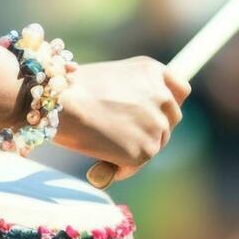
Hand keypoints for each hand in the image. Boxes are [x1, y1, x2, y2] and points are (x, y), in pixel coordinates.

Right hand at [54, 57, 189, 182]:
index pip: (180, 91)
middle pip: (171, 121)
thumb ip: (132, 92)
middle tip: (122, 137)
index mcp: (153, 71)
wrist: (58, 101)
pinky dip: (120, 167)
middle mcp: (162, 96)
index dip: (168, 105)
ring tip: (101, 144)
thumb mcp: (110, 77)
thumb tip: (135, 123)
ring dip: (133, 149)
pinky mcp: (147, 150)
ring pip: (155, 145)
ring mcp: (157, 124)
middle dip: (152, 130)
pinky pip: (136, 165)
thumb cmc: (69, 89)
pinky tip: (99, 160)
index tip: (158, 115)